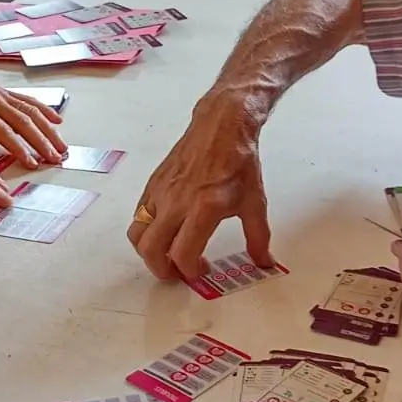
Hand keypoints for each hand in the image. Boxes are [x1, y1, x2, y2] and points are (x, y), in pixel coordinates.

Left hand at [0, 65, 65, 166]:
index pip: (3, 131)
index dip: (19, 148)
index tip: (31, 163)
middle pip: (24, 121)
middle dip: (42, 141)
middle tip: (55, 158)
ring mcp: (1, 94)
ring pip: (31, 111)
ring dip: (49, 129)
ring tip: (61, 146)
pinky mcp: (4, 92)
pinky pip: (28, 100)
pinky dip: (45, 110)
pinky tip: (57, 121)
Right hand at [128, 95, 272, 280]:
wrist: (222, 126)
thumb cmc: (238, 162)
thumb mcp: (255, 202)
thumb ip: (258, 237)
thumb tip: (264, 261)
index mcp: (204, 208)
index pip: (184, 253)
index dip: (190, 272)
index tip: (201, 272)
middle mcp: (176, 202)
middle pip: (151, 249)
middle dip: (163, 270)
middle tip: (178, 274)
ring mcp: (160, 193)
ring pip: (138, 234)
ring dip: (148, 252)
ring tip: (166, 255)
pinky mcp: (152, 185)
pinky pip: (138, 216)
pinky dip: (146, 231)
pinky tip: (165, 231)